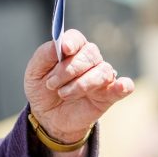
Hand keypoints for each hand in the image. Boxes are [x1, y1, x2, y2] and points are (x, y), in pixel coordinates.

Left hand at [24, 29, 133, 145]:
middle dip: (69, 70)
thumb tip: (57, 43)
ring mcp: (100, 77)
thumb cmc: (42, 90)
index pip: (76, 39)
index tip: (65, 49)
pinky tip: (120, 87)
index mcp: (71, 50)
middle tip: (51, 84)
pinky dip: (123, 86)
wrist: (47, 117)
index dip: (72, 42)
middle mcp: (89, 60)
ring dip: (81, 84)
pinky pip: (124, 87)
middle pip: (89, 54)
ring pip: (102, 71)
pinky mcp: (108, 95)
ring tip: (64, 94)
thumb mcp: (34, 73)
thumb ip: (44, 56)